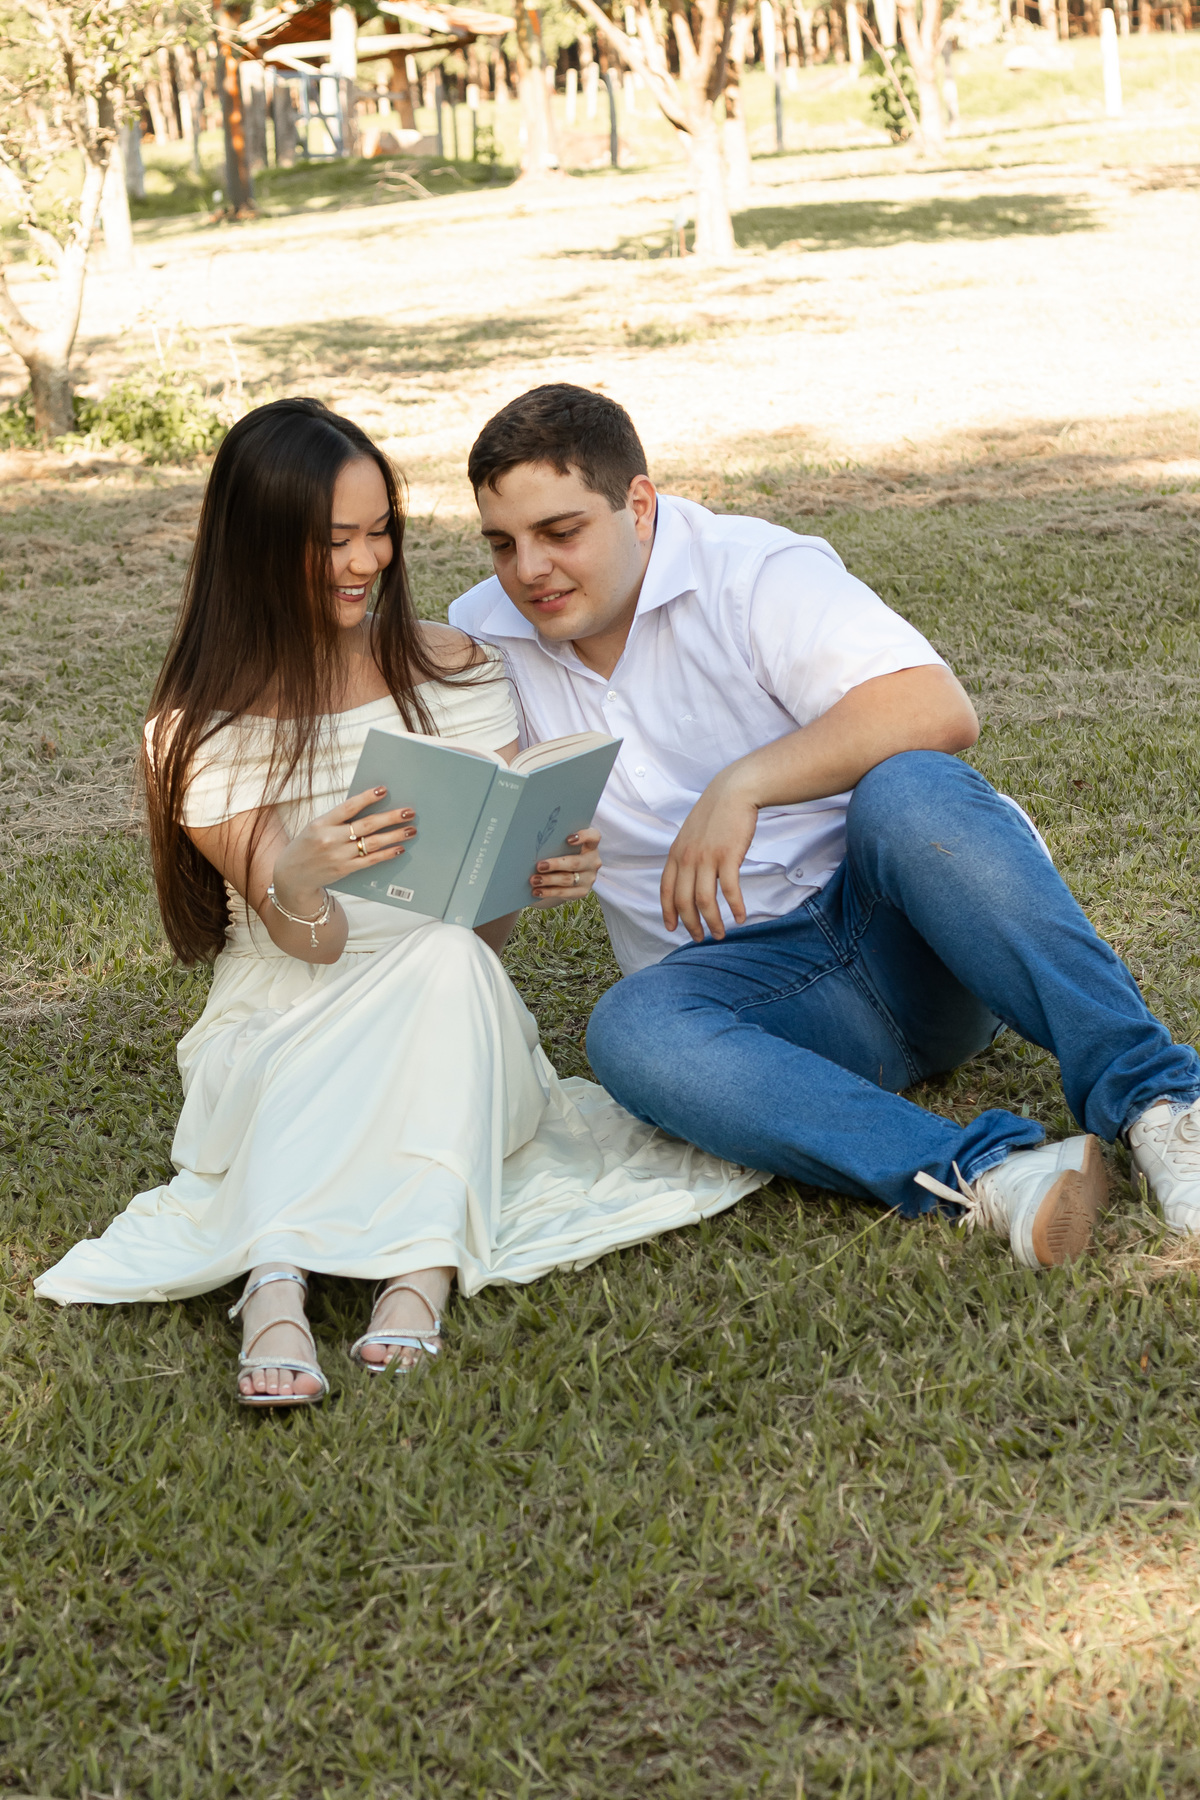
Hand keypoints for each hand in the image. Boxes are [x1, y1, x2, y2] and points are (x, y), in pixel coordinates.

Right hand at [270, 786, 415, 912]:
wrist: (291, 876)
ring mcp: (338, 855)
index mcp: (321, 823)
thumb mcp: (315, 827)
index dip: (367, 797)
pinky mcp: (345, 869)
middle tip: (409, 812)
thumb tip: (369, 808)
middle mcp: (330, 838)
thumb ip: (337, 819)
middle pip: (366, 825)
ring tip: (410, 830)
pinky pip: (371, 860)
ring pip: (372, 843)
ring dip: (394, 836)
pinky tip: (399, 848)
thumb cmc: (307, 846)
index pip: (348, 807)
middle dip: (390, 817)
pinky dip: (387, 854)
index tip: (384, 790)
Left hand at [530, 827, 600, 907]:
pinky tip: (537, 891)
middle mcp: (593, 861)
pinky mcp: (582, 891)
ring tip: (534, 880)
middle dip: (556, 864)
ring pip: (568, 879)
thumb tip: (533, 844)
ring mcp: (589, 878)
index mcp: (590, 846)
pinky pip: (564, 892)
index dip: (584, 836)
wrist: (566, 875)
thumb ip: (556, 843)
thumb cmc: (562, 854)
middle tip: (539, 866)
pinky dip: (549, 892)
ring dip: (549, 880)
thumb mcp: (563, 847)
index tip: (568, 839)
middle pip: (575, 862)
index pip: (594, 837)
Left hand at [661, 773, 757, 942]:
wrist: (734, 791)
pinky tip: (741, 917)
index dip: (668, 912)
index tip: (672, 928)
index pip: (666, 890)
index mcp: (676, 853)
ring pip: (704, 900)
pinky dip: (735, 907)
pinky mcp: (728, 856)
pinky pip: (729, 890)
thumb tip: (688, 876)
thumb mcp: (691, 834)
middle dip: (691, 924)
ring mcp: (707, 857)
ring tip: (721, 933)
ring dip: (712, 921)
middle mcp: (688, 858)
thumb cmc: (715, 813)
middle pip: (683, 901)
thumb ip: (686, 855)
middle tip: (700, 938)